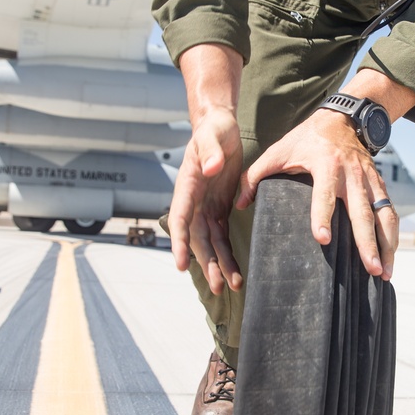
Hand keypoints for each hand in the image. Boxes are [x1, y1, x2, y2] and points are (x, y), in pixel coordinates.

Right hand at [168, 105, 243, 294]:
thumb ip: (210, 151)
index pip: (180, 218)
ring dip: (219, 265)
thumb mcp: (212, 135)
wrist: (219, 128)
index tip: (181, 265)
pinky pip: (222, 236)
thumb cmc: (213, 130)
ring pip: (210, 243)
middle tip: (216, 286)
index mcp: (187, 186)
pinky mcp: (219, 209)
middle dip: (206, 263)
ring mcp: (205, 208)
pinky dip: (227, 254)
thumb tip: (211, 168)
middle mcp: (193, 202)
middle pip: (197, 239)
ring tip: (231, 286)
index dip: (180, 243)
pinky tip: (235, 272)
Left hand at [236, 110, 398, 279]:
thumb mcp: (279, 150)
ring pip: (383, 215)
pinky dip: (392, 236)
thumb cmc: (307, 138)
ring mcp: (369, 180)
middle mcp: (352, 174)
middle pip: (362, 212)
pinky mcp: (379, 185)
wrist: (342, 119)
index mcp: (326, 164)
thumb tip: (239, 204)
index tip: (322, 239)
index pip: (324, 194)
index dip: (322, 215)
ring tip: (384, 273)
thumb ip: (256, 175)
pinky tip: (389, 257)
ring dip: (386, 244)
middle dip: (367, 241)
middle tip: (369, 268)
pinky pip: (390, 212)